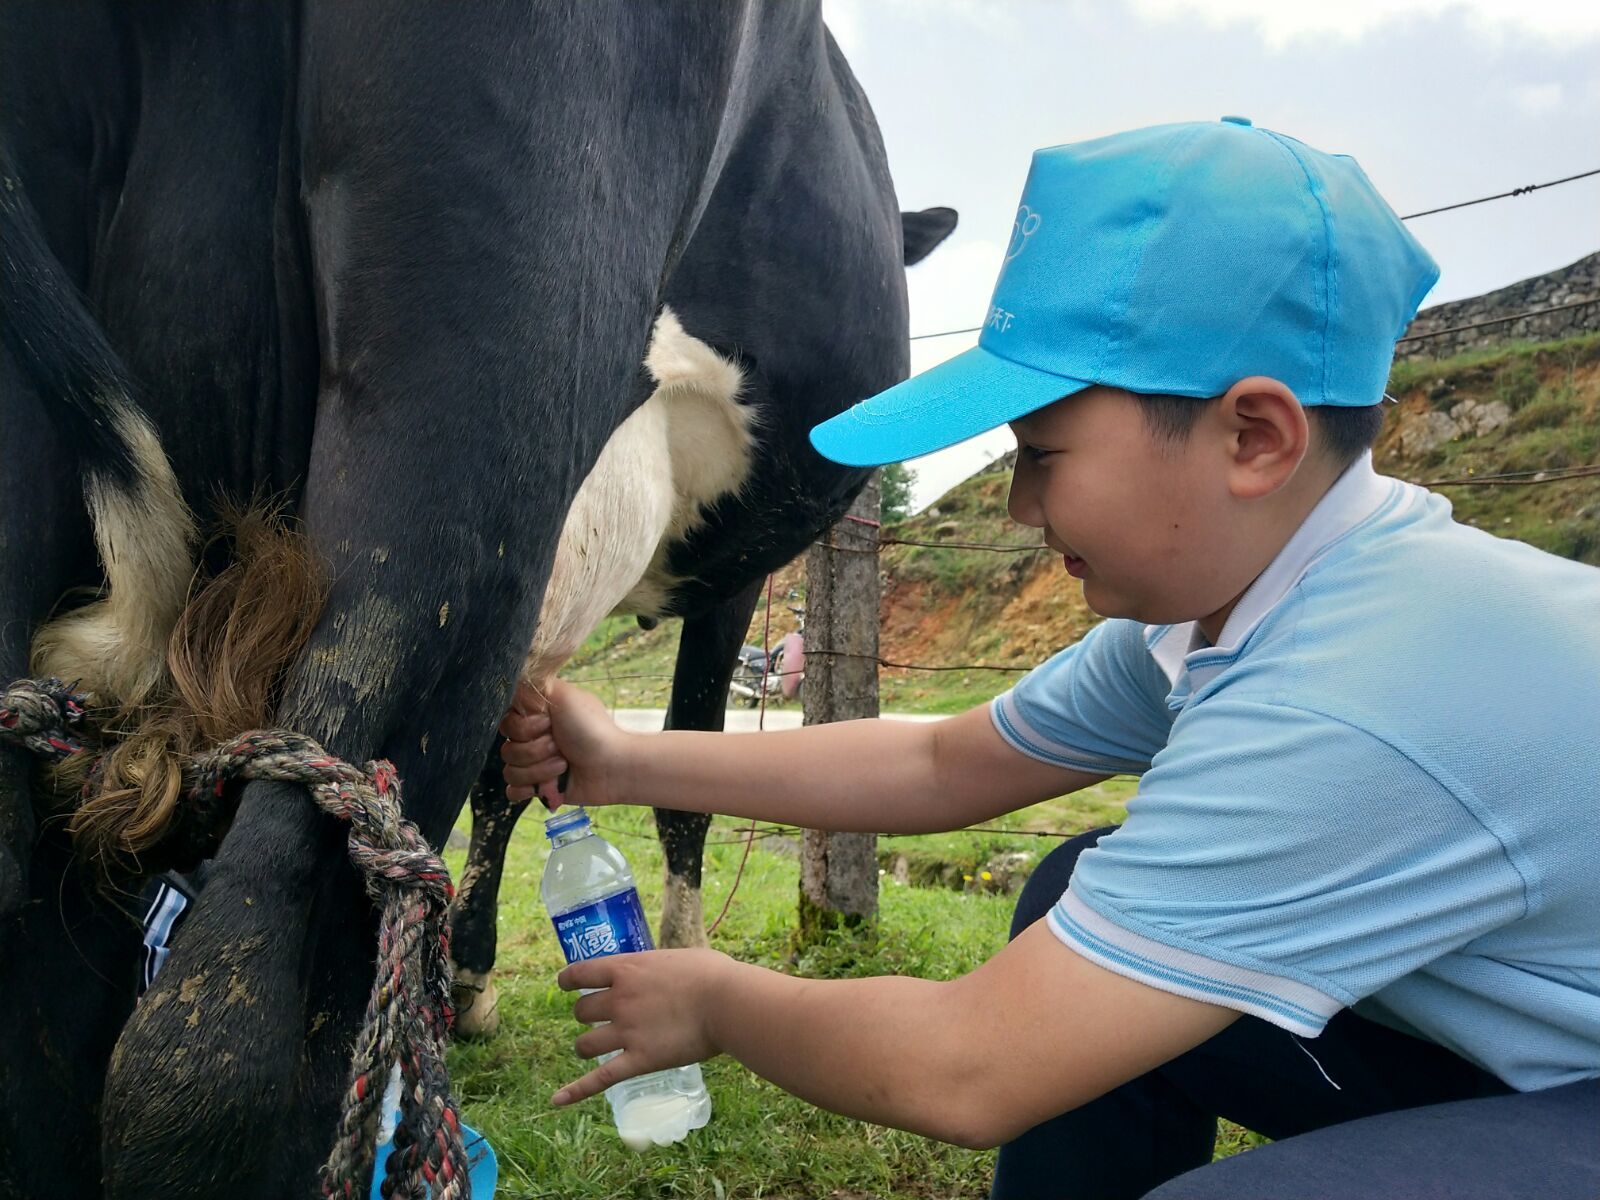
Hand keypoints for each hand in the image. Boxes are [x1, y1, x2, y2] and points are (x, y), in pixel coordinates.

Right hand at [499, 678, 625, 807]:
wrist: (612, 766)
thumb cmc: (592, 729)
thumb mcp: (563, 695)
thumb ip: (531, 687)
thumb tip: (512, 682)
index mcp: (536, 716)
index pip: (506, 723)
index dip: (523, 728)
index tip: (547, 723)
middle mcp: (533, 739)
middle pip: (506, 748)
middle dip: (535, 750)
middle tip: (560, 746)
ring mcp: (535, 764)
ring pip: (510, 771)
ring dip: (539, 770)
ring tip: (564, 765)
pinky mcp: (538, 787)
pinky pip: (512, 791)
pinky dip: (527, 789)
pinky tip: (546, 786)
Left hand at [550, 948, 732, 1106]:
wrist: (726, 1002)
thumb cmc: (712, 974)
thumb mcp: (675, 958)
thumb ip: (657, 967)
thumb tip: (661, 971)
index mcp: (626, 970)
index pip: (579, 973)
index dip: (568, 980)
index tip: (566, 984)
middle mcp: (619, 1000)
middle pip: (580, 1011)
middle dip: (586, 1016)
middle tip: (600, 1019)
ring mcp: (627, 1032)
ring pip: (585, 1044)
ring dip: (586, 1046)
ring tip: (594, 1048)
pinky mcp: (639, 1060)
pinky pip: (600, 1079)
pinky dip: (576, 1091)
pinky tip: (557, 1100)